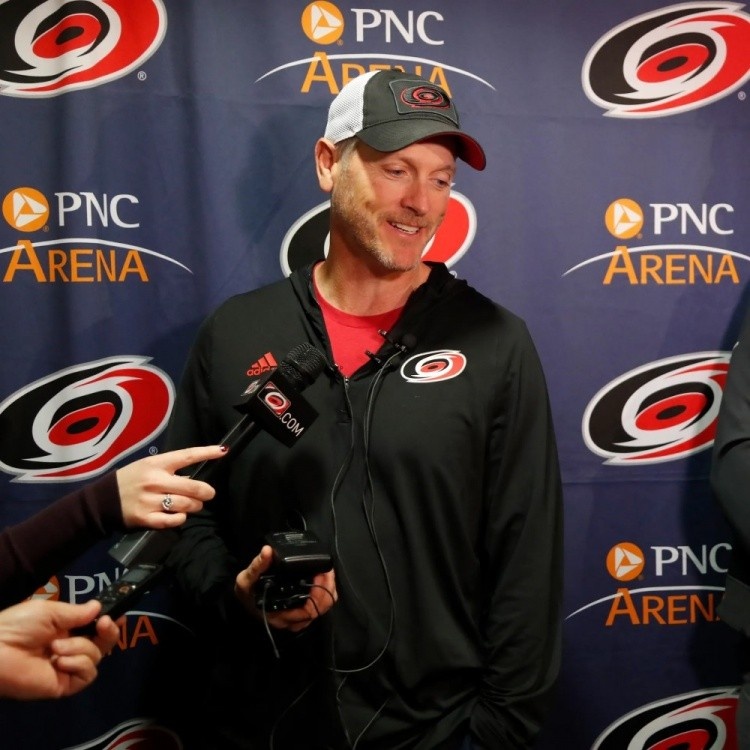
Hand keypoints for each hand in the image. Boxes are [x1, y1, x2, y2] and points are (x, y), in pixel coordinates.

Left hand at [0, 598, 118, 699]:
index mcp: (65, 630)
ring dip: (80, 648)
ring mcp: (67, 667)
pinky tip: (61, 661)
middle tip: (104, 624)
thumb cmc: (18, 626)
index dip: (106, 623)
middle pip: (102, 644)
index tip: (115, 615)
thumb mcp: (49, 612)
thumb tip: (98, 607)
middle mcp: (69, 648)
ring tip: (56, 647)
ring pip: (96, 657)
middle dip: (108, 632)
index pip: (93, 628)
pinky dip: (78, 663)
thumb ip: (76, 612)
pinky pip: (86, 674)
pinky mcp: (64, 684)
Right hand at [116, 445, 225, 528]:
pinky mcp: (146, 518)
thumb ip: (170, 469)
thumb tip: (195, 478)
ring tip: (195, 505)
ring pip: (186, 504)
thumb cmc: (130, 479)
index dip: (207, 453)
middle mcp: (155, 481)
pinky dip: (181, 518)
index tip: (222, 451)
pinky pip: (173, 520)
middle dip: (206, 491)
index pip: (187, 456)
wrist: (103, 500)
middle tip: (209, 494)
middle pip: (192, 487)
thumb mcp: (148, 466)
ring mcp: (150, 500)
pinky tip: (180, 515)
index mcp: (157, 463)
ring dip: (195, 506)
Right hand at [235, 546, 337, 632]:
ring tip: (327, 572)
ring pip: (322, 609)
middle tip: (327, 570)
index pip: (308, 611)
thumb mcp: (246, 579)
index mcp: (280, 614)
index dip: (319, 593)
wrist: (245, 600)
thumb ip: (257, 566)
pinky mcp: (301, 613)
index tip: (320, 573)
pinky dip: (325, 593)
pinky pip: (319, 606)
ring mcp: (297, 618)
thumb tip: (267, 551)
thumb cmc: (247, 593)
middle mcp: (291, 620)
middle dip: (327, 589)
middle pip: (320, 609)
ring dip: (328, 590)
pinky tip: (324, 580)